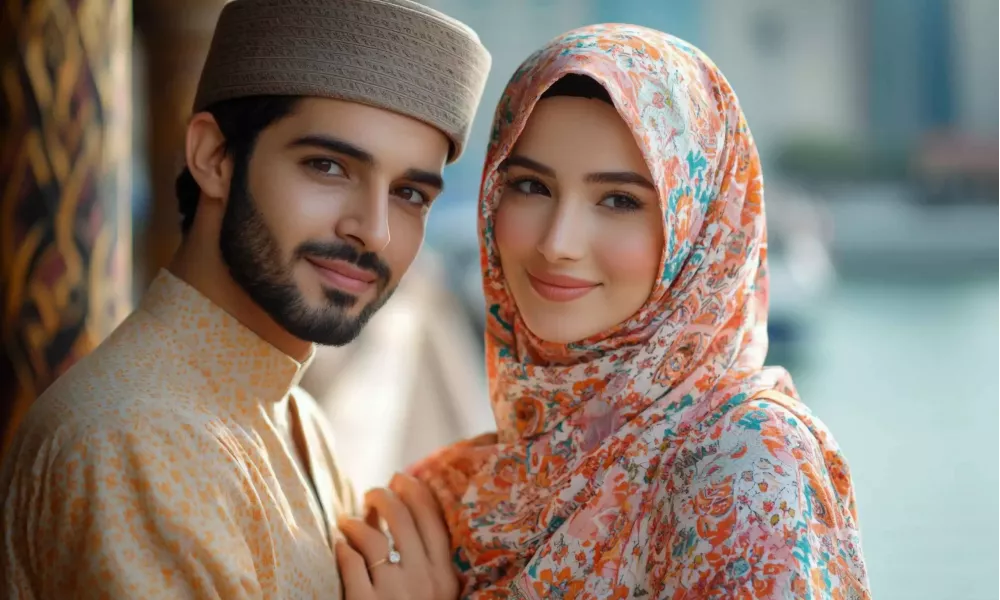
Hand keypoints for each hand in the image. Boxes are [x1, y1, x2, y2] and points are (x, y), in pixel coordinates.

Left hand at [336, 473, 457, 599]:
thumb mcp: (438, 594)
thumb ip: (430, 563)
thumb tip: (407, 516)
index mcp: (444, 575)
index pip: (432, 519)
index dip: (415, 491)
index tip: (401, 478)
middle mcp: (422, 579)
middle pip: (402, 520)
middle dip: (383, 497)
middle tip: (371, 494)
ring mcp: (393, 592)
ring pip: (373, 539)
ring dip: (356, 523)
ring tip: (346, 521)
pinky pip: (351, 564)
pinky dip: (343, 550)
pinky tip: (340, 545)